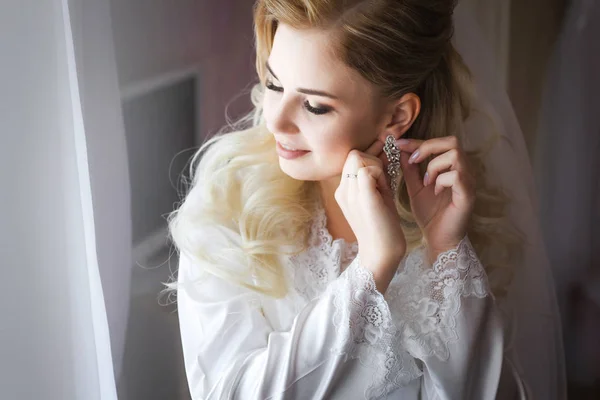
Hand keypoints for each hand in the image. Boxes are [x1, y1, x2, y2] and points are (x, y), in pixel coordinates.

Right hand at [335, 141, 406, 292]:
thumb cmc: (382, 225)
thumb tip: (382, 152)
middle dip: (372, 162)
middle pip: (354, 154)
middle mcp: (341, 190)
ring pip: (360, 158)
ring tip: (383, 191)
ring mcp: (349, 193)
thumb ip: (374, 177)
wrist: (382, 252)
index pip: (352, 158)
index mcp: (343, 190)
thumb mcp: (376, 195)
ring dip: (377, 168)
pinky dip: (380, 175)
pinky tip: (384, 193)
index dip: (369, 161)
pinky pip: (368, 169)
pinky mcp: (362, 196)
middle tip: (382, 185)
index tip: (381, 178)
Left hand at [395, 136, 475, 260]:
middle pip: (452, 141)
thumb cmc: (430, 215)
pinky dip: (441, 180)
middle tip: (414, 160)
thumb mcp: (416, 188)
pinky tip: (434, 191)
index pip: (439, 142)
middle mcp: (464, 171)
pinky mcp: (467, 195)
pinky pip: (456, 176)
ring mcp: (468, 182)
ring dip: (435, 165)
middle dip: (428, 146)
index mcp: (452, 167)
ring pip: (455, 155)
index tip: (398, 143)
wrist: (438, 239)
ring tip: (426, 181)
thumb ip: (411, 169)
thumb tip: (402, 150)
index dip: (418, 141)